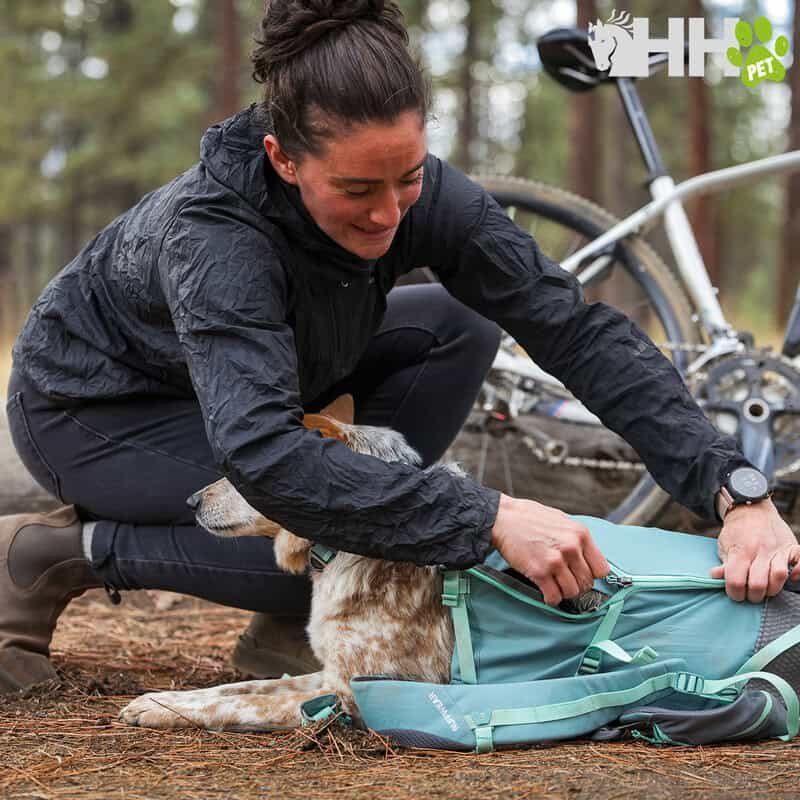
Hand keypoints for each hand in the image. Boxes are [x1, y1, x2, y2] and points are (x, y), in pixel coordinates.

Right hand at [490, 494, 608, 605]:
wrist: (503, 518)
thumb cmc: (530, 518)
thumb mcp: (562, 521)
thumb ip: (577, 539)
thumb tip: (589, 558)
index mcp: (581, 534)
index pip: (602, 569)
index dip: (592, 574)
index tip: (582, 574)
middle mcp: (571, 548)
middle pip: (587, 583)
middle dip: (576, 584)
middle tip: (564, 579)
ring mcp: (555, 561)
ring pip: (572, 592)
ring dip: (563, 592)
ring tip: (554, 584)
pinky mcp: (539, 572)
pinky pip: (554, 597)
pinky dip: (551, 598)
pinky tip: (545, 590)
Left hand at [710, 498, 799, 601]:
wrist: (752, 509)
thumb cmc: (737, 531)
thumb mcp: (724, 545)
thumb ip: (724, 563)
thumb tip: (715, 576)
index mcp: (740, 551)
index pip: (736, 581)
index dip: (734, 593)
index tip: (735, 594)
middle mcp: (759, 550)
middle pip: (758, 584)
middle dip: (753, 595)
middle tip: (751, 594)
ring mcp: (777, 549)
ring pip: (779, 576)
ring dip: (772, 588)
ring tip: (766, 588)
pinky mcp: (791, 546)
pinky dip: (798, 572)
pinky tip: (790, 577)